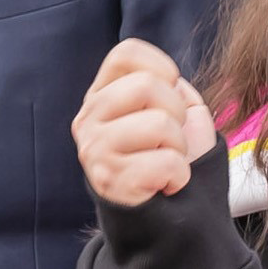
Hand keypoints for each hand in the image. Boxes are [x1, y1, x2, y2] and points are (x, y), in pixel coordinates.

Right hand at [73, 40, 219, 208]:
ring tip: (166, 162)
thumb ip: (172, 90)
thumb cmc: (169, 159)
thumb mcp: (174, 115)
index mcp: (101, 96)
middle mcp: (88, 119)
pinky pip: (168, 163)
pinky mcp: (109, 180)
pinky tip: (163, 184)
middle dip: (177, 113)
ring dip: (179, 148)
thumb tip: (172, 82)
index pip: (125, 54)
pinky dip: (179, 176)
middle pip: (147, 85)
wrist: (165, 214)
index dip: (160, 66)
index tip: (169, 93)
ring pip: (161, 124)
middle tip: (169, 139)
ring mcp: (94, 149)